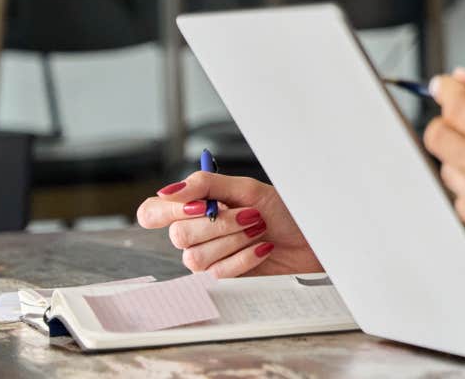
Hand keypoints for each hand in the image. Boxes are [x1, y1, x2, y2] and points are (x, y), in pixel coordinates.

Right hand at [136, 172, 321, 277]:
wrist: (311, 239)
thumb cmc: (283, 212)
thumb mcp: (248, 189)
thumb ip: (206, 185)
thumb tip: (169, 190)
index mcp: (195, 208)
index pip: (152, 212)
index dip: (167, 210)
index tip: (199, 205)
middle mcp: (195, 234)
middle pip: (177, 234)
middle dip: (219, 223)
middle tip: (250, 214)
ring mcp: (206, 258)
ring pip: (194, 256)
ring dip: (234, 239)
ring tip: (258, 229)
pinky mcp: (221, 280)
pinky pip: (217, 272)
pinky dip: (245, 256)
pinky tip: (262, 248)